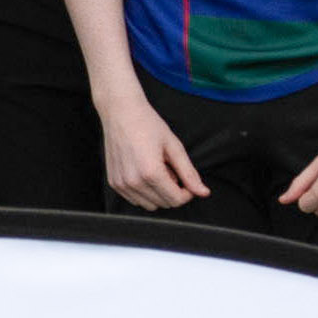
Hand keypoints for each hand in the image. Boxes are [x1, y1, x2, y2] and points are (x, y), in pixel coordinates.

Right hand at [96, 95, 207, 212]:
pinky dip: (144, 192)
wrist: (120, 112)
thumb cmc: (147, 124)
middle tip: (170, 169)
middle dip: (173, 191)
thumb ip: (189, 173)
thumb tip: (203, 192)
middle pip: (164, 204)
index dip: (187, 193)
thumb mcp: (174, 146)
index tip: (187, 181)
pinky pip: (136, 200)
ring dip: (158, 193)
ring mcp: (121, 184)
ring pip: (150, 205)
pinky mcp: (114, 183)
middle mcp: (134, 182)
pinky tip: (144, 173)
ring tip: (157, 170)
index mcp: (151, 172)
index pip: (176, 200)